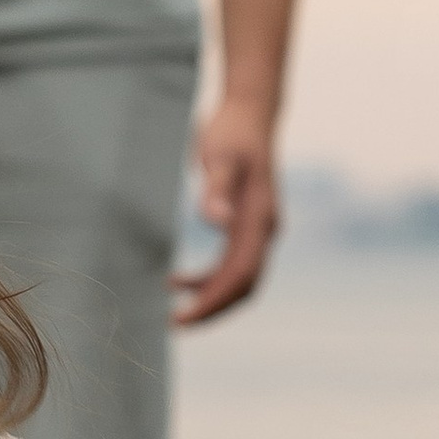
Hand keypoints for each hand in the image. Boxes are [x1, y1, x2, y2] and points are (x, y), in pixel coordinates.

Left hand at [172, 95, 281, 325]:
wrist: (249, 112)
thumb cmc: (231, 132)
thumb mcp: (218, 156)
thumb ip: (217, 189)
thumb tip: (217, 222)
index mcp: (259, 219)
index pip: (240, 275)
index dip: (213, 302)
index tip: (184, 319)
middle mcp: (264, 230)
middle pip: (244, 287)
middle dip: (212, 310)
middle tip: (174, 327)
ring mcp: (258, 230)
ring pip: (238, 280)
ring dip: (209, 299)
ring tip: (173, 312)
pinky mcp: (246, 226)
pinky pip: (230, 265)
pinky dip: (208, 280)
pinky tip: (176, 282)